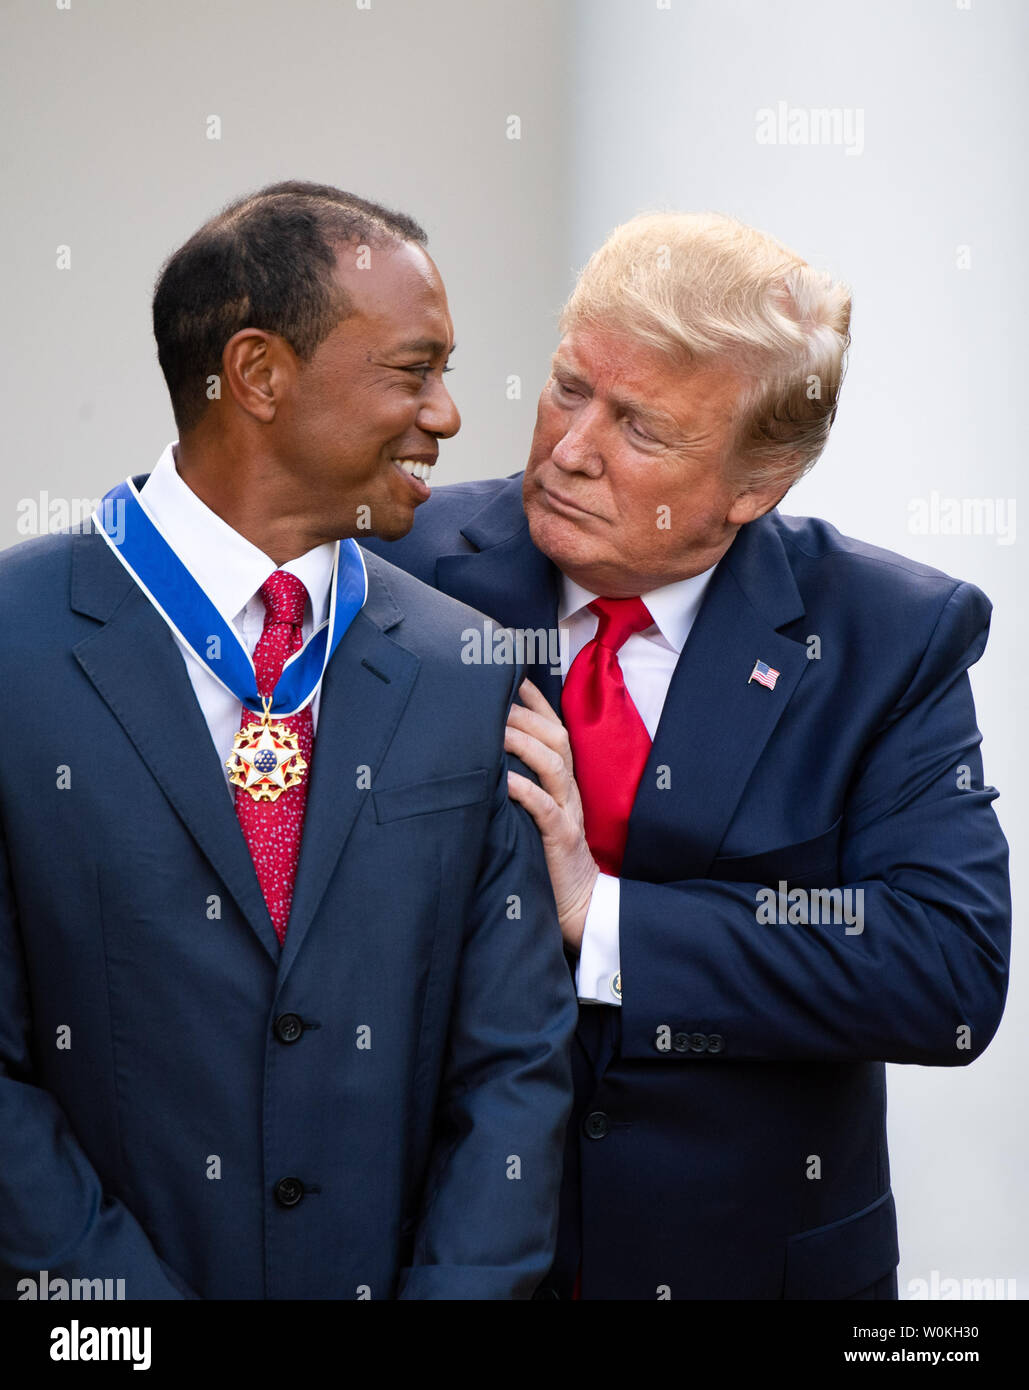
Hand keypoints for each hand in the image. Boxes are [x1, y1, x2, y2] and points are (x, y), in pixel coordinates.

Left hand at [505, 678, 598, 953]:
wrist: (579, 907)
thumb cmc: (549, 859)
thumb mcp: (537, 814)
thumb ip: (522, 785)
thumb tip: (485, 757)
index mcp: (563, 783)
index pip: (554, 731)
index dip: (536, 702)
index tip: (511, 675)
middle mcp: (568, 792)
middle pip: (555, 739)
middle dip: (525, 714)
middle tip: (494, 696)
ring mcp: (568, 814)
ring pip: (553, 766)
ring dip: (524, 743)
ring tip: (496, 728)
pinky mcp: (561, 840)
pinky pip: (545, 809)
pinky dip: (525, 790)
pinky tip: (504, 779)